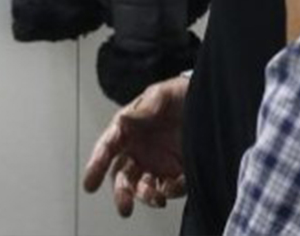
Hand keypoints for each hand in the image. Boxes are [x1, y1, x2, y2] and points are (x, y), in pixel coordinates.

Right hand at [83, 75, 188, 216]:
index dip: (96, 165)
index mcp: (128, 129)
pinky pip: (169, 188)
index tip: (90, 183)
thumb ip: (145, 108)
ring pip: (142, 187)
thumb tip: (126, 119)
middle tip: (124, 206)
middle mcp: (139, 148)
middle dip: (121, 193)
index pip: (107, 148)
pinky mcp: (176, 172)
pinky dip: (170, 192)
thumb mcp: (163, 94)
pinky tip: (173, 187)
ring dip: (146, 196)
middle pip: (122, 176)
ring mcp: (157, 162)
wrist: (209, 102)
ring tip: (156, 198)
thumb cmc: (180, 94)